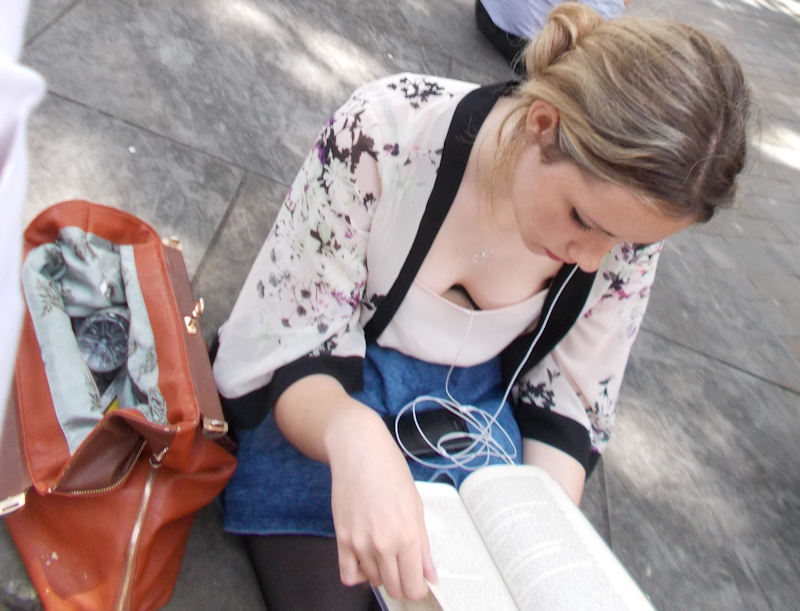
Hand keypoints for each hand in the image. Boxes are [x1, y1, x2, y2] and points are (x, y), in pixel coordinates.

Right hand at [326, 407, 436, 599]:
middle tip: (405, 571)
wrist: (360, 452)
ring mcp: (360, 543)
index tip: (419, 584)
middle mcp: (383, 544)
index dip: (418, 589)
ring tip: (387, 554)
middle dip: (403, 585)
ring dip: (382, 575)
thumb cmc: (390, 471)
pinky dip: (359, 575)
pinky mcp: (341, 539)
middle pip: (394, 588)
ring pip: (373, 581)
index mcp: (407, 536)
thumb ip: (423, 547)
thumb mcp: (416, 507)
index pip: (413, 585)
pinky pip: (348, 574)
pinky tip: (367, 561)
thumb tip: (429, 574)